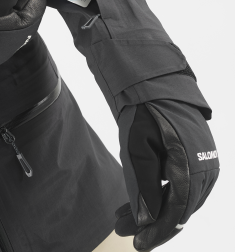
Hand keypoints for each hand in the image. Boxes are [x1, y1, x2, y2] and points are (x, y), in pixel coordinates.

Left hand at [115, 101, 218, 250]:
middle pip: (178, 209)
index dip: (157, 231)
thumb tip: (146, 221)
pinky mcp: (197, 162)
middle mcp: (205, 171)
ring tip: (123, 215)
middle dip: (150, 222)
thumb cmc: (145, 115)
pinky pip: (180, 187)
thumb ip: (143, 186)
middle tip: (122, 227)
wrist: (158, 90)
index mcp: (192, 167)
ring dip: (153, 210)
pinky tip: (141, 199)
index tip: (138, 245)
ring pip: (178, 200)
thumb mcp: (138, 149)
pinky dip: (160, 196)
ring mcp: (204, 166)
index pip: (176, 211)